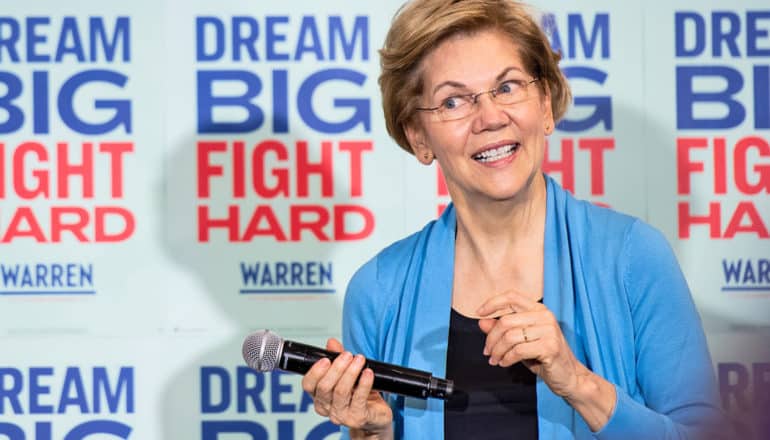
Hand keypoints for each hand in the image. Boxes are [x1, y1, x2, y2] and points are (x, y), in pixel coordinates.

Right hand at [301, 338, 392, 438]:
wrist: (376, 415)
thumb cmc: (359, 394)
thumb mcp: (347, 374)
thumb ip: (338, 357)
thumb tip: (332, 343)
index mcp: (319, 396)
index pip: (308, 385)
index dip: (315, 372)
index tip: (326, 359)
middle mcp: (327, 408)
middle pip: (324, 387)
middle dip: (337, 368)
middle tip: (348, 355)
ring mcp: (341, 415)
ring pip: (341, 392)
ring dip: (351, 372)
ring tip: (359, 360)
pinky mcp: (357, 418)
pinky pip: (359, 399)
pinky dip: (364, 383)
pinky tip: (368, 373)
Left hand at [476, 290, 615, 430]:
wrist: (569, 376)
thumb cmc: (543, 357)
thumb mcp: (519, 341)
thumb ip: (502, 330)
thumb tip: (482, 322)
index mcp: (538, 309)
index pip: (512, 296)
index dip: (493, 303)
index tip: (479, 313)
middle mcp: (545, 316)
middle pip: (506, 321)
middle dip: (491, 338)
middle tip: (487, 352)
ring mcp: (549, 330)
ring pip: (510, 336)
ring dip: (497, 351)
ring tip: (495, 360)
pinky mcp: (550, 346)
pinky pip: (518, 350)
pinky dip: (507, 358)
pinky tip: (504, 363)